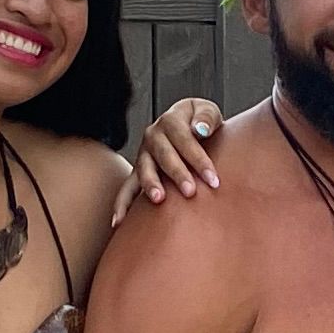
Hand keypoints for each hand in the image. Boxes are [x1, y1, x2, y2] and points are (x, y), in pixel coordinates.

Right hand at [111, 97, 223, 222]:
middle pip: (164, 155)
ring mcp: (144, 154)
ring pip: (144, 169)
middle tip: (190, 191)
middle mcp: (153, 136)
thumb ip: (206, 117)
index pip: (185, 140)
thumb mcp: (207, 111)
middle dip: (177, 174)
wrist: (186, 126)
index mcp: (171, 121)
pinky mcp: (139, 172)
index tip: (213, 180)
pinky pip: (127, 188)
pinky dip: (122, 204)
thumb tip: (200, 129)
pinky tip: (119, 221)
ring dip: (150, 184)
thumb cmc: (200, 122)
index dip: (199, 160)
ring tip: (158, 199)